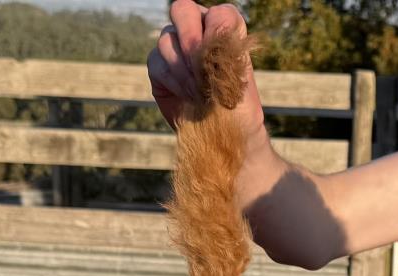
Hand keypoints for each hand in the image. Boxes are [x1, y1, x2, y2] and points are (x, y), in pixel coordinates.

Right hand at [147, 1, 262, 135]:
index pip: (219, 14)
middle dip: (190, 39)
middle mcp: (198, 32)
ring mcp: (175, 48)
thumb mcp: (240, 83)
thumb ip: (225, 55)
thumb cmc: (239, 113)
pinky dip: (173, 80)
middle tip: (200, 69)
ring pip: (167, 39)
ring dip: (184, 69)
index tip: (221, 61)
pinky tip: (188, 97)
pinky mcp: (159, 68)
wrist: (225, 140)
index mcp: (224, 31)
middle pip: (183, 10)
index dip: (216, 32)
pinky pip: (156, 62)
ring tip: (199, 94)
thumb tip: (206, 41)